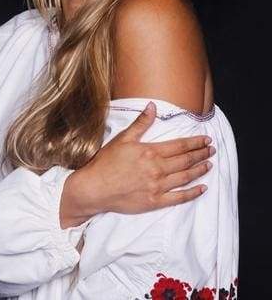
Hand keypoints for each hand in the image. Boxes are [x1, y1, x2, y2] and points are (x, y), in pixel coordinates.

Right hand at [60, 101, 214, 226]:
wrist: (94, 188)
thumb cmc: (106, 162)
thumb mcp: (123, 138)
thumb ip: (141, 123)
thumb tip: (153, 106)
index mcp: (151, 152)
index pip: (179, 146)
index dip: (195, 142)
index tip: (206, 139)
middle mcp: (157, 169)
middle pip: (185, 161)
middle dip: (201, 154)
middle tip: (212, 150)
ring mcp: (157, 187)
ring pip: (185, 177)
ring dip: (199, 170)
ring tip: (209, 165)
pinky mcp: (154, 201)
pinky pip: (178, 198)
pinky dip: (192, 193)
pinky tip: (202, 188)